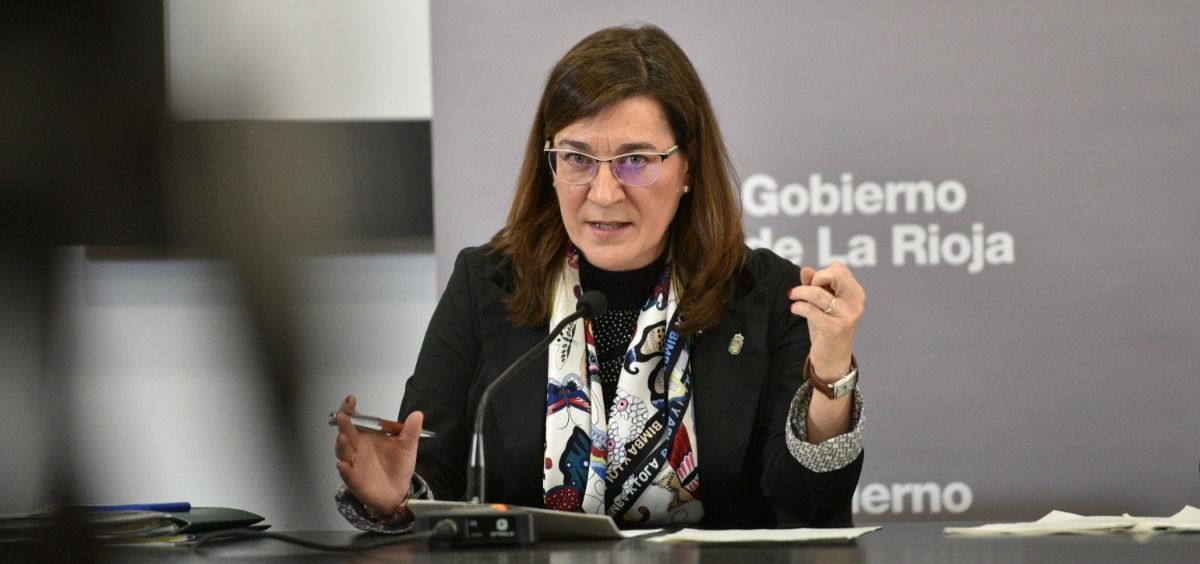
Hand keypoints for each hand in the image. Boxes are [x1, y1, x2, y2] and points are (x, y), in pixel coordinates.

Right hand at [334, 395, 423, 513]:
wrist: (398, 490)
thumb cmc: (398, 466)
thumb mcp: (407, 446)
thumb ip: (411, 431)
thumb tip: (417, 415)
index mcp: (367, 436)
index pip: (355, 419)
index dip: (350, 409)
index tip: (351, 399)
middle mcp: (357, 448)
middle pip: (345, 433)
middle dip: (343, 424)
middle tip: (343, 416)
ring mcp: (354, 463)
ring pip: (343, 452)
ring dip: (341, 445)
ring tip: (343, 437)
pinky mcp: (355, 480)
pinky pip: (347, 474)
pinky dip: (345, 470)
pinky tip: (343, 465)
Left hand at [787, 262, 864, 380]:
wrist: (833, 361)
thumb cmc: (827, 329)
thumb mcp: (822, 305)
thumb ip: (815, 285)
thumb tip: (805, 269)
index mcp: (856, 294)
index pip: (840, 269)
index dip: (822, 273)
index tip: (813, 285)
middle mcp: (855, 303)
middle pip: (836, 274)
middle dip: (815, 279)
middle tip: (804, 289)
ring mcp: (846, 317)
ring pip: (818, 293)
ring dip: (800, 293)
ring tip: (792, 297)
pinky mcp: (834, 329)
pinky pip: (811, 310)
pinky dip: (798, 307)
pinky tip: (794, 309)